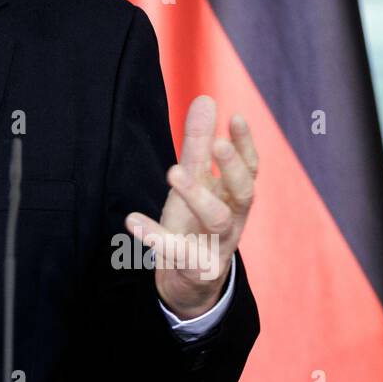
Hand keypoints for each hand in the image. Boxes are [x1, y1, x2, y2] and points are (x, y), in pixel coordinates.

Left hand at [124, 95, 258, 318]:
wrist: (191, 282)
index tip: (236, 117)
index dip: (245, 144)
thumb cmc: (195, 222)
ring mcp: (217, 246)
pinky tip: (133, 219)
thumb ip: (198, 144)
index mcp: (235, 198)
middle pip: (244, 193)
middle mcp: (233, 220)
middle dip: (232, 168)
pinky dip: (154, 236)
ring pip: (217, 221)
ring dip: (198, 195)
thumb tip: (206, 99)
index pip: (249, 169)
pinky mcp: (195, 268)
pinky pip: (176, 252)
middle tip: (216, 144)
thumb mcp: (196, 182)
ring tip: (173, 172)